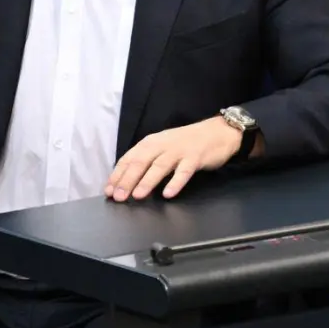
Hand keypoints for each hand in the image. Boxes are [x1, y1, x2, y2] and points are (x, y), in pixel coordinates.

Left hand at [105, 116, 248, 200]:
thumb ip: (147, 160)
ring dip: (147, 181)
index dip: (117, 175)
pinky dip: (176, 182)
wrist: (219, 131)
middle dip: (128, 180)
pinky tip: (168, 193)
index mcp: (151, 142)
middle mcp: (163, 144)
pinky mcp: (196, 157)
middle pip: (141, 162)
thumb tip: (126, 181)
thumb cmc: (187, 142)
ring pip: (160, 166)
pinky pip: (184, 170)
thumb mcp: (163, 146)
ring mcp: (180, 150)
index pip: (129, 158)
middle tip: (119, 196)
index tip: (108, 191)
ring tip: (138, 195)